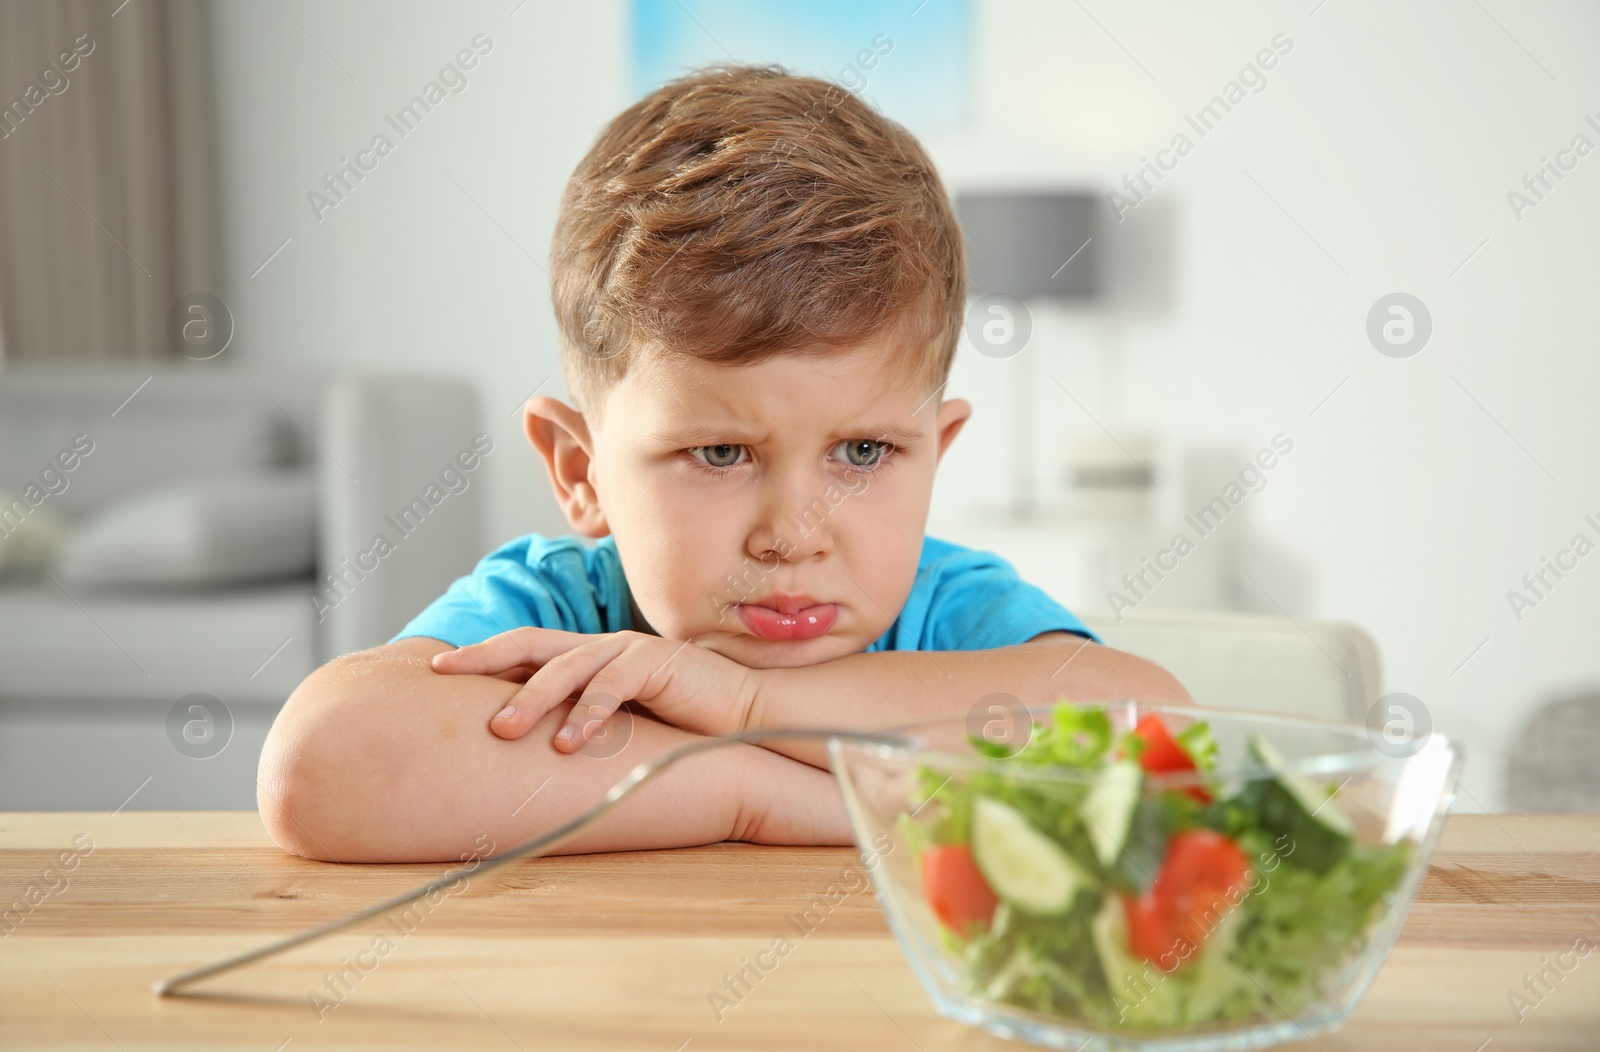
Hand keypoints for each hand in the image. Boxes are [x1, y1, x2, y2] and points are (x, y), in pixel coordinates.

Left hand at [430, 628, 758, 751]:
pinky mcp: (658, 664)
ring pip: (567, 667)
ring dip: (532, 698)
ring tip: (502, 730)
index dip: (482, 654)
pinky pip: (613, 687)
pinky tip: (568, 743)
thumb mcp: (620, 721)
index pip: (526, 649)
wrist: (744, 714)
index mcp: (591, 657)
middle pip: (532, 644)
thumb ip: (581, 721)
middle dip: (484, 658)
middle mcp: (604, 647)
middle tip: (443, 673)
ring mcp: (630, 652)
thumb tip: (528, 751)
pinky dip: (588, 714)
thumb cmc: (681, 723)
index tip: (436, 667)